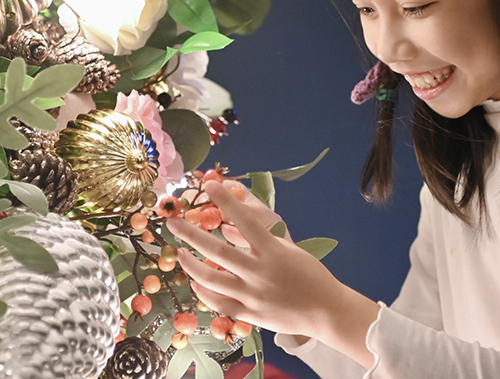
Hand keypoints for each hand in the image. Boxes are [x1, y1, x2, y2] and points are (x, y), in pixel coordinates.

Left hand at [167, 181, 378, 367]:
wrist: (327, 312)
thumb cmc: (311, 276)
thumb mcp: (289, 250)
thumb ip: (262, 238)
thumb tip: (233, 225)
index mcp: (274, 252)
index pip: (245, 220)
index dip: (226, 201)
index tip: (209, 184)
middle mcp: (260, 273)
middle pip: (218, 251)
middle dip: (191, 234)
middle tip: (172, 222)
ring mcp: (253, 296)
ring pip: (212, 279)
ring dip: (191, 264)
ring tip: (179, 252)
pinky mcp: (250, 314)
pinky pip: (219, 303)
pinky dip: (204, 292)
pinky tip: (195, 281)